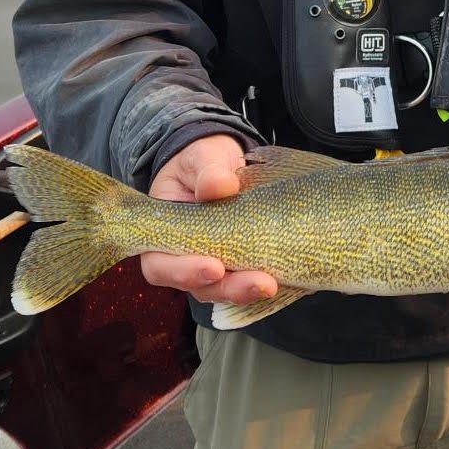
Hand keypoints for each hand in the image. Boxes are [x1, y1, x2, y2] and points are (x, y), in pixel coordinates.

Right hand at [141, 134, 279, 307]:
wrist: (225, 164)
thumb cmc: (203, 161)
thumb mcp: (201, 157)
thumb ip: (206, 170)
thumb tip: (219, 183)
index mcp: (162, 235)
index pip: (160, 266)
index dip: (184, 272)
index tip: (214, 266)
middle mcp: (184, 258)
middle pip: (199, 287)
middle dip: (229, 288)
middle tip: (260, 283)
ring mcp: (213, 265)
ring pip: (226, 290)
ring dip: (250, 291)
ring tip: (273, 284)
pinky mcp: (240, 265)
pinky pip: (249, 283)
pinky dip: (266, 283)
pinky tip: (288, 278)